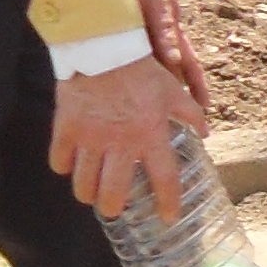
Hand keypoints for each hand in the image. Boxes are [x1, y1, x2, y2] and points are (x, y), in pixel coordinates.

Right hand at [52, 52, 201, 220]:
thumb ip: (192, 115)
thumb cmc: (143, 71)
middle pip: (114, 192)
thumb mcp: (175, 92)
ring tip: (91, 195)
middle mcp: (120, 144)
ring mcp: (90, 138)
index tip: (168, 218)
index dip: (167, 202)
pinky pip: (60, 159)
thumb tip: (206, 132)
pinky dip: (63, 167)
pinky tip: (69, 167)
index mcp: (151, 136)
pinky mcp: (66, 128)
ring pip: (84, 182)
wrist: (104, 49)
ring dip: (87, 193)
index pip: (164, 179)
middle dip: (113, 208)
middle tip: (114, 210)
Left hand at [131, 0, 210, 122]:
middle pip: (173, 71)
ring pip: (154, 66)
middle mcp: (162, 38)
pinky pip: (134, 57)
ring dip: (156, 84)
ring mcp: (146, 35)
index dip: (197, 87)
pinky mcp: (130, 31)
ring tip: (154, 106)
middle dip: (177, 92)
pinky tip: (126, 83)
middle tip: (180, 115)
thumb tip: (174, 61)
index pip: (190, 66)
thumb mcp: (158, 6)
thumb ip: (165, 32)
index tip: (204, 108)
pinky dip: (134, 71)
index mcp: (173, 34)